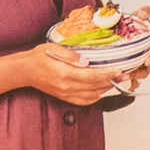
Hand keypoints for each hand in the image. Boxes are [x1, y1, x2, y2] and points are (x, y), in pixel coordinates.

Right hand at [28, 45, 148, 107]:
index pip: (92, 77)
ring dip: (106, 89)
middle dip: (111, 81)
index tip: (119, 70)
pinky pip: (84, 101)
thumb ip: (71, 55)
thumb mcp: (54, 48)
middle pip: (95, 87)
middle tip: (124, 74)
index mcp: (65, 74)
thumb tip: (86, 61)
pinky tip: (101, 90)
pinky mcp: (65, 97)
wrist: (25, 71)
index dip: (108, 75)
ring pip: (92, 96)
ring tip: (116, 81)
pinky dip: (96, 97)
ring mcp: (66, 94)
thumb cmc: (38, 57)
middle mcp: (67, 87)